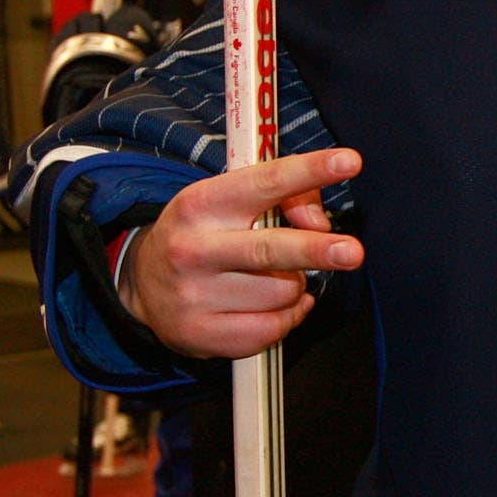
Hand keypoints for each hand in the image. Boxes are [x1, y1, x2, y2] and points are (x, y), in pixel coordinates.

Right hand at [124, 147, 362, 358]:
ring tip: (272, 277)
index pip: (265, 183)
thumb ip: (288, 198)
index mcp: (201, 204)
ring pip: (281, 291)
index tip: (348, 162)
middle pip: (269, 248)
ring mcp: (193, 295)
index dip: (309, 171)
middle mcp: (192, 248)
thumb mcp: (232, 202)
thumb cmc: (206, 235)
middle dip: (316, 250)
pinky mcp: (200, 334)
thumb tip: (320, 225)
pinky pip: (271, 329)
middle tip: (352, 252)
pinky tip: (273, 305)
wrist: (144, 286)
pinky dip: (287, 317)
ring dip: (294, 285)